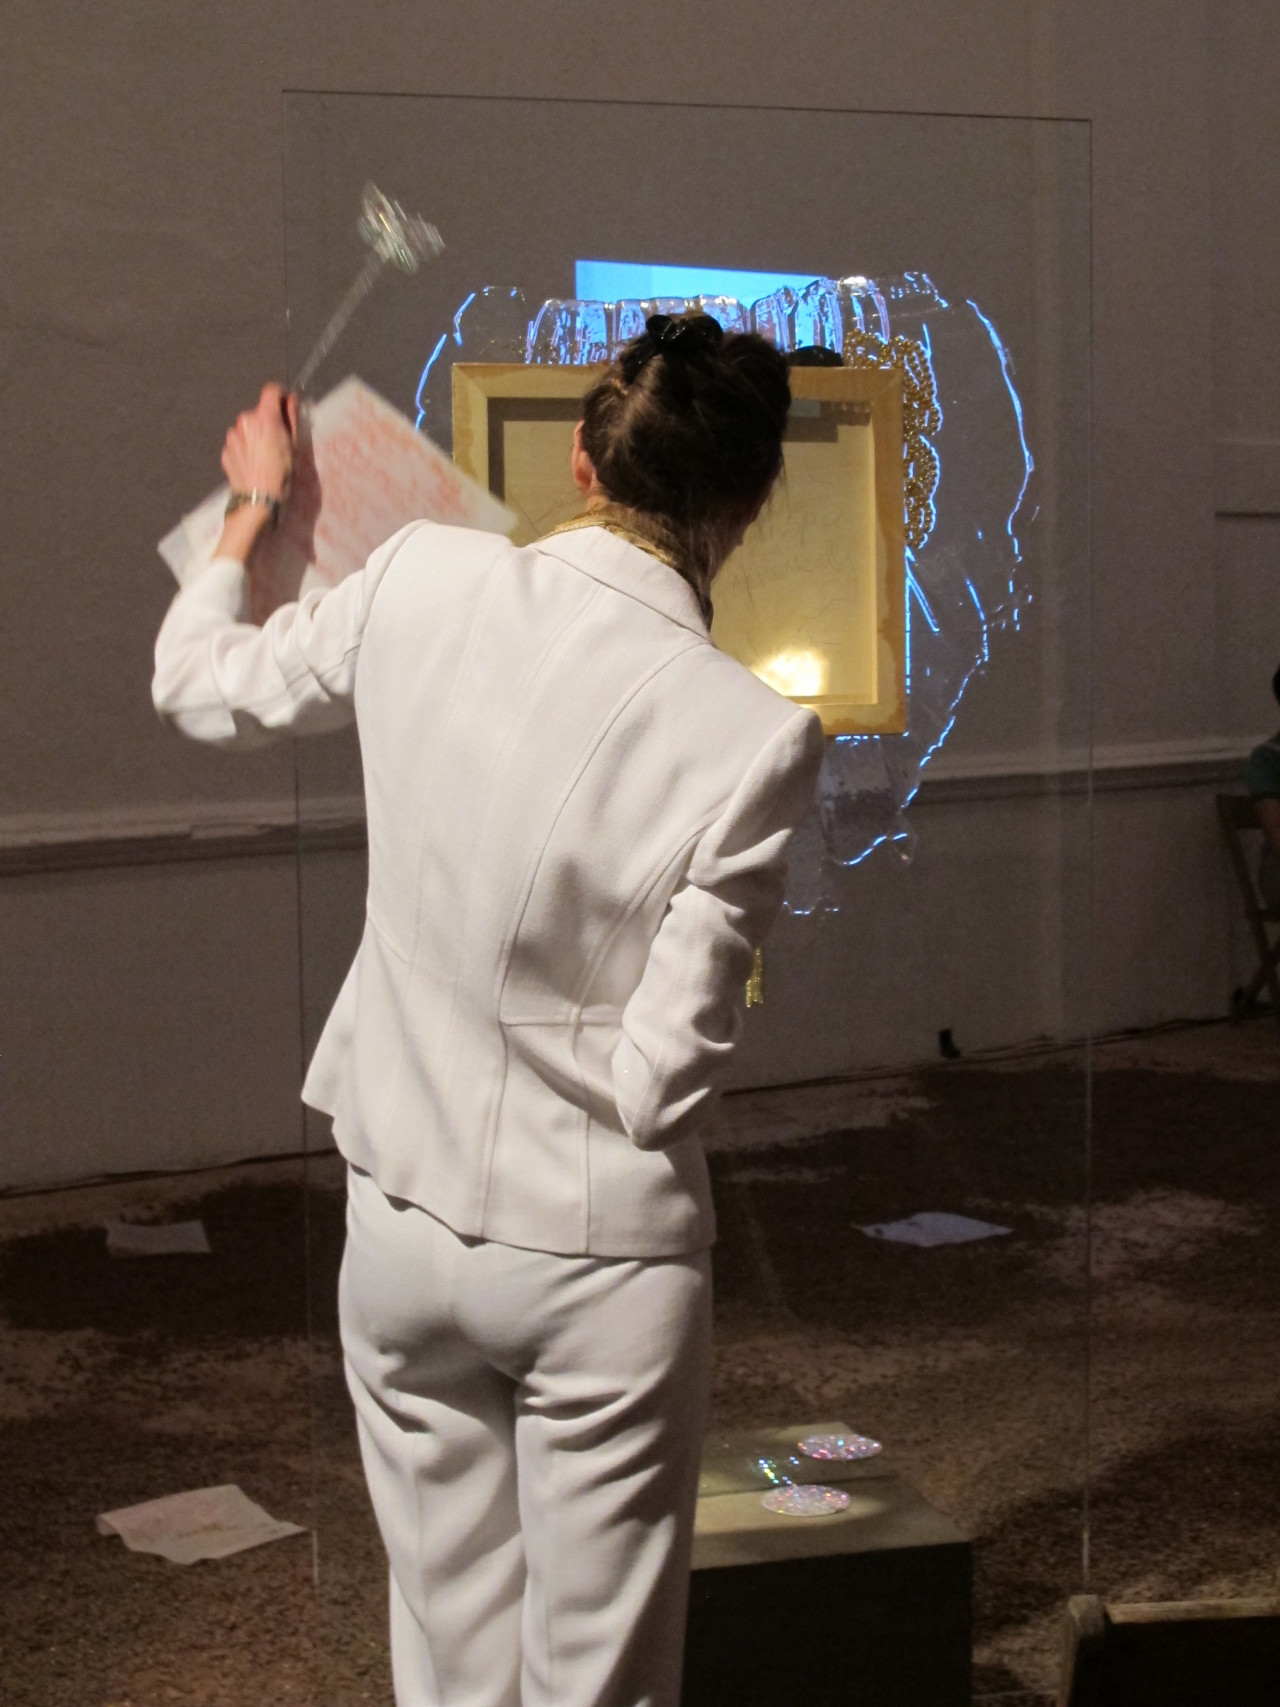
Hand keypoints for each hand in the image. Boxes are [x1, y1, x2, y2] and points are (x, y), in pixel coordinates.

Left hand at [221, 382, 297, 500]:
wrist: (258, 500)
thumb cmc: (281, 474)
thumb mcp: (294, 445)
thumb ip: (292, 417)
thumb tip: (292, 399)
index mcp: (265, 417)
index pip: (271, 390)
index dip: (280, 395)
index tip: (286, 406)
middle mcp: (245, 420)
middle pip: (258, 412)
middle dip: (268, 421)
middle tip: (277, 441)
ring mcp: (232, 436)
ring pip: (247, 428)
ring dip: (255, 435)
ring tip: (264, 456)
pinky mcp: (226, 450)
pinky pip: (238, 443)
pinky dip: (245, 449)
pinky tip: (253, 464)